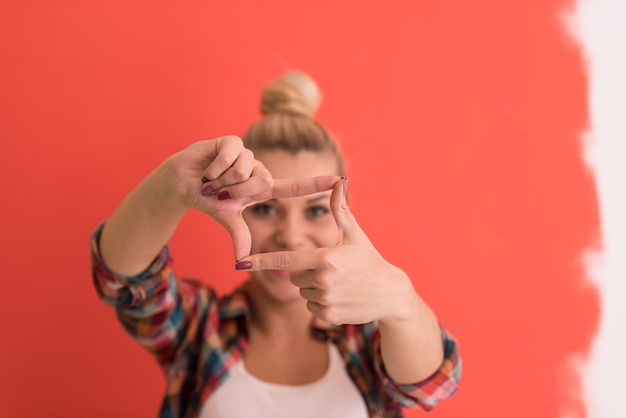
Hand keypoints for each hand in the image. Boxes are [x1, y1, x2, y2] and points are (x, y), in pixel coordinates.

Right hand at [167, 136, 340, 259]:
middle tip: (221, 191)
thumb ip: (239, 235)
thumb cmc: (208, 199)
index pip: (294, 187)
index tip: (339, 181)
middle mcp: (258, 169)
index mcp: (263, 188)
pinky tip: (208, 169)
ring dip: (224, 180)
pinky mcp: (232, 142)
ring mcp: (246, 154)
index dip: (316, 184)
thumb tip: (242, 261)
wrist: (182, 183)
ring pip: (245, 170)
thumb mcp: (226, 219)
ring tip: (213, 179)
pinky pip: (232, 157)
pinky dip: (216, 168)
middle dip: (236, 191)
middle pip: (262, 182)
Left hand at [237, 178, 417, 324]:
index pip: (284, 259)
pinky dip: (321, 303)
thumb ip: (340, 210)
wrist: (390, 294)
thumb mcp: (355, 235)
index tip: (241, 263)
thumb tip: (337, 182)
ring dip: (314, 288)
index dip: (260, 261)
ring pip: (302, 292)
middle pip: (293, 275)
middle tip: (331, 270)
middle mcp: (322, 280)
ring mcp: (325, 300)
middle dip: (305, 272)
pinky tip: (340, 297)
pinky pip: (311, 308)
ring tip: (339, 284)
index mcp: (325, 258)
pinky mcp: (328, 316)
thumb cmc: (370, 260)